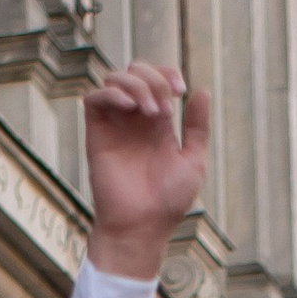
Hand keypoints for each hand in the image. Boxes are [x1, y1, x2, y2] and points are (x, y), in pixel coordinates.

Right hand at [82, 63, 211, 277]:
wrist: (142, 227)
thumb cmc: (168, 202)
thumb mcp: (193, 160)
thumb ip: (197, 127)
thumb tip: (202, 91)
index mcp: (157, 123)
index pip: (157, 78)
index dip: (168, 73)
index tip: (180, 90)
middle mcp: (134, 120)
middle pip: (135, 71)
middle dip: (154, 78)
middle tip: (165, 109)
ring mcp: (115, 125)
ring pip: (115, 79)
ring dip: (136, 84)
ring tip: (151, 110)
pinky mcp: (96, 134)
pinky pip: (94, 98)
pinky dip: (113, 93)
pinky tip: (131, 108)